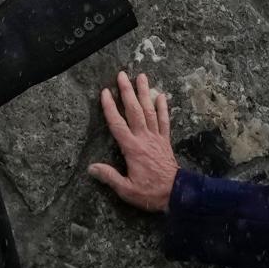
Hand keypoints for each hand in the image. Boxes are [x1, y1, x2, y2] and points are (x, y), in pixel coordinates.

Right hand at [88, 71, 179, 212]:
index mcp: (132, 148)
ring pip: (149, 111)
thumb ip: (109, 177)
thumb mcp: (126, 190)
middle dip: (127, 92)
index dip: (110, 107)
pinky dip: (163, 107)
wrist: (177, 193)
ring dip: (145, 93)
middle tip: (122, 75)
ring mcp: (156, 138)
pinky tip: (161, 95)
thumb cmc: (150, 192)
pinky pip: (164, 121)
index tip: (105, 92)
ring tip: (141, 77)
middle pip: (134, 110)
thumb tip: (91, 167)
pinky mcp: (165, 141)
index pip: (117, 124)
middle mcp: (144, 138)